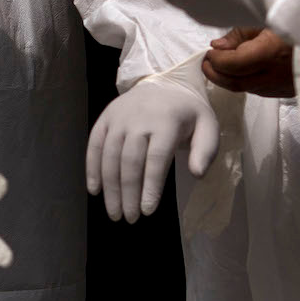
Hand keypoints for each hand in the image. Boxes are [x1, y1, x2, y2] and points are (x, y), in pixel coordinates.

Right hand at [86, 69, 218, 222]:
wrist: (165, 82)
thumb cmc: (187, 112)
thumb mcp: (208, 126)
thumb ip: (205, 150)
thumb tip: (197, 174)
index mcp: (166, 121)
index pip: (155, 159)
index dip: (151, 186)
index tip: (148, 211)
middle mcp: (138, 118)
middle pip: (129, 161)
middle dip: (128, 193)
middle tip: (130, 219)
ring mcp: (119, 118)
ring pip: (109, 155)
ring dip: (110, 187)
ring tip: (114, 212)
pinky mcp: (105, 118)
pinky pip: (94, 144)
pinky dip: (92, 168)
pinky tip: (94, 190)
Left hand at [202, 27, 294, 97]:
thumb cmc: (299, 19)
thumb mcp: (265, 18)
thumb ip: (239, 34)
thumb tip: (217, 46)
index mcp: (270, 51)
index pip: (232, 64)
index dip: (215, 60)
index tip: (209, 52)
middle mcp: (276, 73)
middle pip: (235, 83)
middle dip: (216, 74)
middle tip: (207, 62)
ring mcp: (284, 85)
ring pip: (247, 89)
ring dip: (229, 80)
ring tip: (221, 64)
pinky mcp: (289, 90)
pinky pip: (260, 91)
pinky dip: (245, 82)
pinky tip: (242, 71)